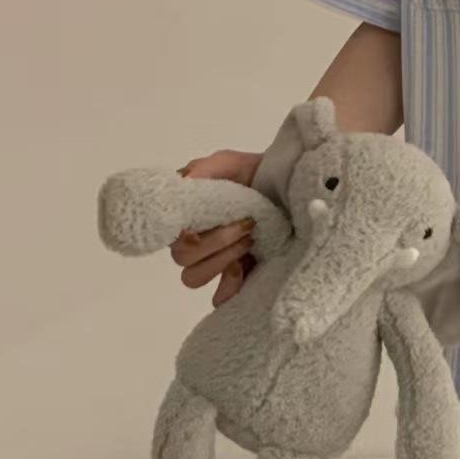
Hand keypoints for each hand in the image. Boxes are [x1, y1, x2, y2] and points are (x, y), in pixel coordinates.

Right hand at [169, 149, 262, 306]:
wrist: (291, 188)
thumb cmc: (256, 174)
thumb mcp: (231, 163)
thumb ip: (206, 168)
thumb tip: (185, 181)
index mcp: (188, 216)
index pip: (168, 234)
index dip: (180, 236)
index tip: (197, 230)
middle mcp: (196, 241)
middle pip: (183, 259)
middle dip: (214, 244)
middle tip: (246, 226)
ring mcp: (216, 259)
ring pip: (194, 277)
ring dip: (220, 262)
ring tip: (250, 242)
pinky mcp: (238, 273)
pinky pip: (220, 295)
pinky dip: (227, 290)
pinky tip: (244, 272)